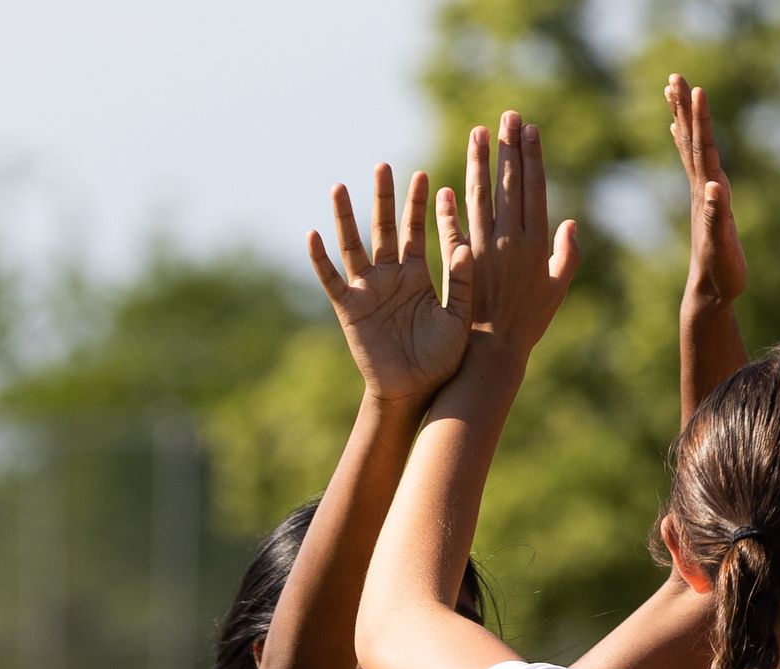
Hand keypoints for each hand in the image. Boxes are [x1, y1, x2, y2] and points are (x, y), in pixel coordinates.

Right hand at [308, 164, 463, 403]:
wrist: (415, 391)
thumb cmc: (441, 359)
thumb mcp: (458, 318)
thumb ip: (462, 283)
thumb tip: (466, 245)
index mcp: (418, 275)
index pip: (416, 231)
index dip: (418, 204)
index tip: (423, 175)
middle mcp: (390, 276)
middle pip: (383, 228)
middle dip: (383, 198)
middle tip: (383, 165)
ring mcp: (367, 289)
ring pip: (353, 245)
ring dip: (346, 217)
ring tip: (339, 186)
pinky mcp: (349, 307)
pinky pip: (331, 279)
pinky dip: (320, 258)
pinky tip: (313, 234)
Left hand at [437, 111, 581, 354]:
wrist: (496, 350)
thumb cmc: (530, 323)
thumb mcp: (556, 290)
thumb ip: (566, 256)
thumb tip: (569, 223)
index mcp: (537, 243)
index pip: (534, 189)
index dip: (531, 157)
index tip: (529, 130)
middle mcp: (510, 240)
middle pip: (508, 184)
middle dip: (508, 147)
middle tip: (507, 116)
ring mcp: (483, 248)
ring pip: (480, 195)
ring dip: (479, 162)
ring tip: (477, 132)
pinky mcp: (461, 261)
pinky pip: (453, 227)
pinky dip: (448, 207)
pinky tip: (445, 185)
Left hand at [666, 74, 742, 312]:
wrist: (708, 294)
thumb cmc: (720, 274)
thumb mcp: (721, 246)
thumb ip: (717, 216)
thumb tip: (714, 186)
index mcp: (706, 194)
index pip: (702, 148)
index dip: (700, 119)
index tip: (695, 89)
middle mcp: (700, 189)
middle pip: (690, 140)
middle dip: (684, 108)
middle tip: (675, 76)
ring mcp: (700, 195)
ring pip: (689, 147)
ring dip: (683, 118)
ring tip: (674, 91)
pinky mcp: (704, 203)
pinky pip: (692, 164)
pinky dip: (685, 143)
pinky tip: (678, 132)